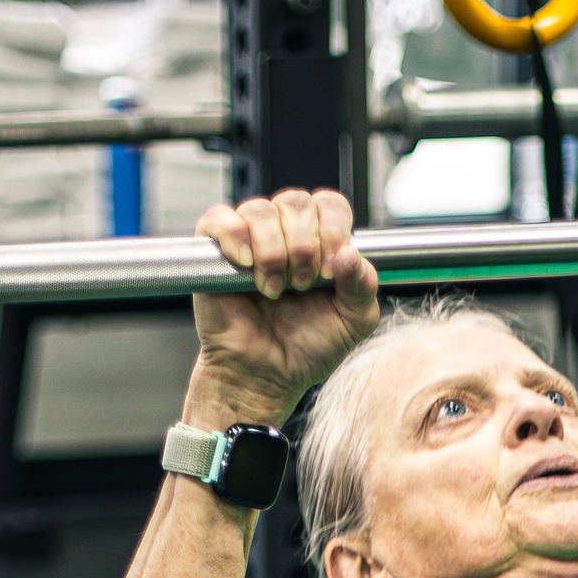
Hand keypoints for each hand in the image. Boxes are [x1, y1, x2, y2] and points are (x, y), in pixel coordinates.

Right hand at [189, 189, 377, 425]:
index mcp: (320, 242)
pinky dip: (235, 236)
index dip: (333, 230)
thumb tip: (350, 254)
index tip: (330, 271)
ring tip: (274, 290)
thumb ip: (363, 287)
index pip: (330, 205)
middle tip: (301, 285)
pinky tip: (246, 266)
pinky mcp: (214, 249)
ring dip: (273, 251)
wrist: (265, 376)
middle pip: (296, 201)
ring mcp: (249, 238)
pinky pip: (220, 218)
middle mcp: (285, 233)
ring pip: (260, 209)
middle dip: (304, 246)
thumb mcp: (352, 322)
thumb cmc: (306, 349)